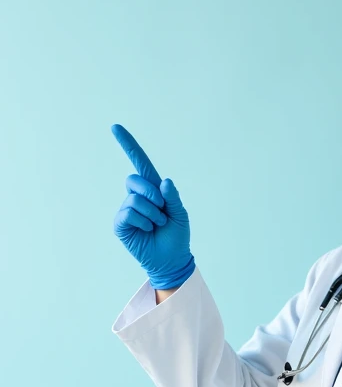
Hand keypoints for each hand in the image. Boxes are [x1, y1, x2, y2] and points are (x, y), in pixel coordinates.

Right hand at [111, 124, 194, 289]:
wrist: (171, 259)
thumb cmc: (176, 236)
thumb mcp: (180, 214)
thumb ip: (173, 197)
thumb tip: (163, 182)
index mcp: (153, 189)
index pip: (138, 162)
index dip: (128, 145)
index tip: (115, 127)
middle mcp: (136, 196)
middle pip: (134, 180)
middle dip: (152, 195)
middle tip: (163, 213)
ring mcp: (127, 210)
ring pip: (134, 199)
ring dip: (152, 213)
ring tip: (157, 225)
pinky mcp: (121, 224)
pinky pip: (128, 213)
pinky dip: (142, 221)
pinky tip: (147, 230)